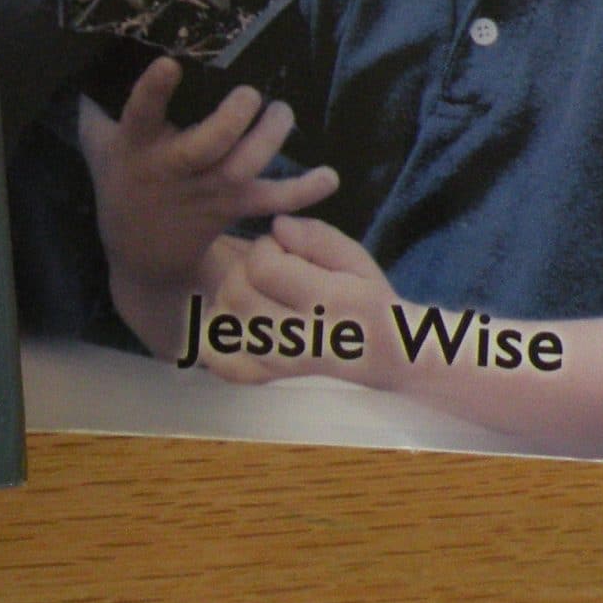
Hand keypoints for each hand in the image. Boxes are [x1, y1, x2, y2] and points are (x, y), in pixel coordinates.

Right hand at [79, 59, 339, 305]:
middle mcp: (175, 169)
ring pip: (242, 167)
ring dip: (268, 139)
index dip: (154, 91)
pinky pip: (271, 199)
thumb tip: (74, 71)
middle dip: (231, 120)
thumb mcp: (100, 150)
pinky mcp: (233, 206)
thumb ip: (94, 114)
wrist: (141, 258)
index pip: (141, 115)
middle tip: (250, 94)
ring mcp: (207, 190)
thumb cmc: (121, 186)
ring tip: (282, 112)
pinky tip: (329, 177)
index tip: (171, 63)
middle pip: (206, 146)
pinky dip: (302, 191)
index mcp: (137, 147)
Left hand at [233, 215, 403, 388]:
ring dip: (231, 298)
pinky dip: (217, 339)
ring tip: (258, 292)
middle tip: (271, 269)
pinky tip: (237, 321)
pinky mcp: (262, 377)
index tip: (284, 249)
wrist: (385, 357)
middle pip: (236, 293)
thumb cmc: (368, 301)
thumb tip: (277, 225)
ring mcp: (277, 363)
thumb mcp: (356, 259)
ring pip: (223, 321)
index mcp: (325, 304)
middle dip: (245, 268)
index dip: (266, 248)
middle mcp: (298, 339)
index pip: (262, 269)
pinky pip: (219, 361)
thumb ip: (318, 237)